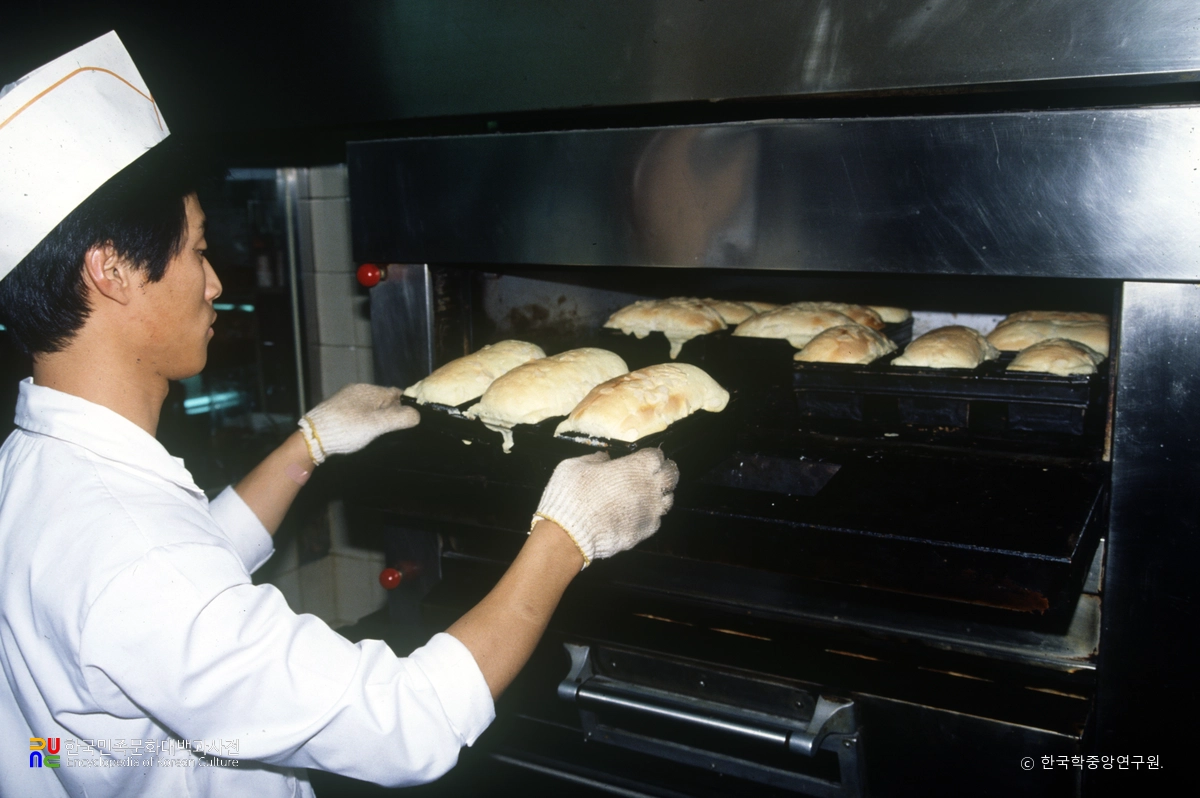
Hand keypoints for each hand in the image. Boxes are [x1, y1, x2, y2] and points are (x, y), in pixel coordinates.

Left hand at [298, 384, 418, 464]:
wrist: (312, 438)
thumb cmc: (346, 429)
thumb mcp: (377, 425)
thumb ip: (400, 418)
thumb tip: (418, 415)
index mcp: (369, 390)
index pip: (396, 393)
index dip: (405, 406)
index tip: (410, 420)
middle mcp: (357, 390)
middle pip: (383, 400)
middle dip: (391, 412)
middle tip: (395, 430)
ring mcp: (345, 399)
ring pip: (370, 406)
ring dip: (377, 417)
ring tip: (379, 433)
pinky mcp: (336, 410)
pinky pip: (358, 412)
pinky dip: (364, 420)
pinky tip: (362, 432)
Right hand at [532, 448, 679, 567]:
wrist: (570, 534)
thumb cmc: (572, 494)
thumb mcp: (577, 465)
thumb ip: (596, 459)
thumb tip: (604, 457)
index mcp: (637, 466)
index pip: (657, 455)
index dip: (650, 455)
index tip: (643, 457)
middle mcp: (650, 487)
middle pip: (671, 475)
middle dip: (665, 471)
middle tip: (656, 472)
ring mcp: (651, 511)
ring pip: (668, 499)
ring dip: (661, 495)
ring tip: (649, 494)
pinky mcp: (645, 531)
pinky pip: (655, 520)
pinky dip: (649, 516)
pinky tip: (637, 515)